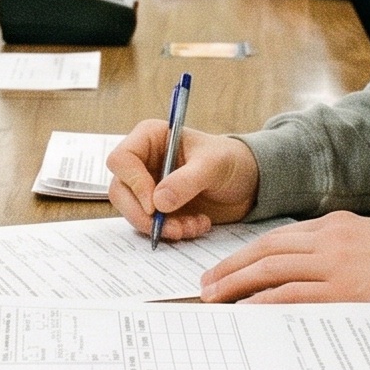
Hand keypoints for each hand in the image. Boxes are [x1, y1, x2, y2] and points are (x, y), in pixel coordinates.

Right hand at [107, 119, 259, 241]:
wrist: (248, 181)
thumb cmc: (230, 160)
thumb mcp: (213, 165)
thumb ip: (186, 181)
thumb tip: (157, 202)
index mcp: (150, 138)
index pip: (122, 160)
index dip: (134, 184)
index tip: (154, 206)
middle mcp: (143, 161)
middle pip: (121, 191)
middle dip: (145, 216)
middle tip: (172, 228)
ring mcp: (148, 186)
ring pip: (134, 213)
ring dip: (162, 227)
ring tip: (192, 227)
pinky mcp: (157, 208)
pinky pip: (150, 226)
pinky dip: (172, 232)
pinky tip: (197, 226)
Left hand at [198, 211, 369, 304]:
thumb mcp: (368, 239)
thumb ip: (334, 247)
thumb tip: (297, 267)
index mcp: (334, 224)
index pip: (278, 237)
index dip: (247, 253)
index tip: (226, 268)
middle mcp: (329, 239)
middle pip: (267, 250)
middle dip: (231, 267)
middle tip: (206, 284)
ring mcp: (335, 265)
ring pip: (272, 269)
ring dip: (237, 284)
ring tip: (215, 297)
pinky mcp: (343, 292)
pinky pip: (291, 295)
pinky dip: (263, 302)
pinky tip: (245, 310)